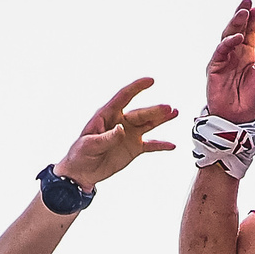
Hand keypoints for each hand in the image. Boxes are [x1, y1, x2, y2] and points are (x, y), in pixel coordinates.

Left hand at [53, 78, 176, 188]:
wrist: (82, 172)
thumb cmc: (80, 154)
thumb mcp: (89, 145)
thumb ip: (106, 138)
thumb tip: (121, 129)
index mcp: (107, 115)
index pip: (123, 97)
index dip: (136, 88)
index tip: (150, 81)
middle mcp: (120, 122)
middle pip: (140, 113)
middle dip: (154, 110)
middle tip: (168, 108)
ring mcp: (128, 134)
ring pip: (148, 124)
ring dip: (161, 119)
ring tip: (174, 113)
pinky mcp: (133, 148)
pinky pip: (150, 145)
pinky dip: (161, 145)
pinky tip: (171, 145)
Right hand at [204, 0, 254, 123]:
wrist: (242, 117)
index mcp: (249, 55)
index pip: (249, 33)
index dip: (252, 20)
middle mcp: (236, 55)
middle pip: (237, 30)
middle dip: (241, 16)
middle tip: (247, 2)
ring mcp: (224, 60)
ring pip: (227, 36)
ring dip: (234, 24)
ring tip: (243, 12)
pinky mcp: (214, 68)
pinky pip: (220, 51)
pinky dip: (228, 43)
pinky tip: (236, 37)